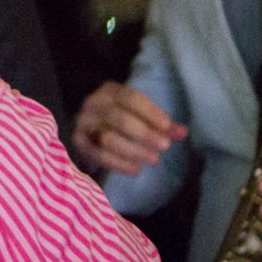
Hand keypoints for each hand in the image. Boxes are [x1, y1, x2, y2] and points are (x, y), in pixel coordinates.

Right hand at [73, 81, 187, 175]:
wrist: (89, 131)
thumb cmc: (121, 121)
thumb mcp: (141, 117)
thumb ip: (161, 125)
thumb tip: (183, 132)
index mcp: (110, 92)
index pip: (131, 99)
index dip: (151, 113)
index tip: (168, 126)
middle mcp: (93, 104)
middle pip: (119, 119)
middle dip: (145, 134)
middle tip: (165, 146)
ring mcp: (83, 123)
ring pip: (108, 138)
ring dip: (134, 151)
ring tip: (154, 159)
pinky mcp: (78, 142)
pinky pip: (99, 155)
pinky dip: (120, 164)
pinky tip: (136, 170)